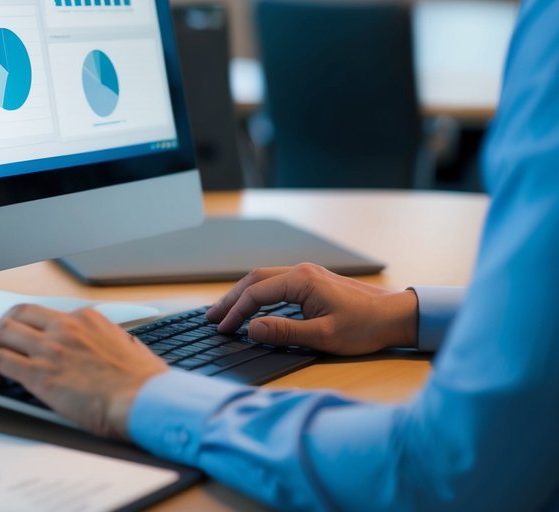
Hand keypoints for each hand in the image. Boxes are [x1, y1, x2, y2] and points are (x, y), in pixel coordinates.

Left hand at [0, 304, 167, 438]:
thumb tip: (115, 349)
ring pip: (2, 331)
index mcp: (88, 319)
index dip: (29, 327)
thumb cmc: (145, 385)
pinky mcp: (40, 374)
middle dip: (1, 328)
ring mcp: (51, 348)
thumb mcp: (130, 349)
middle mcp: (66, 327)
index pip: (46, 313)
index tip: (24, 341)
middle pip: (17, 313)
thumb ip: (113, 344)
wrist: (147, 402)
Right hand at [207, 263, 418, 354]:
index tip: (222, 329)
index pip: (256, 293)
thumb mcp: (323, 336)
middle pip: (254, 280)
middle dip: (230, 299)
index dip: (236, 312)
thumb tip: (251, 329)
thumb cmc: (365, 328)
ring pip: (263, 280)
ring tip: (224, 312)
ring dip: (242, 295)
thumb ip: (284, 332)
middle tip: (211, 317)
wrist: (397, 315)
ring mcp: (307, 275)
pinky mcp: (313, 282)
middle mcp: (300, 271)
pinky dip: (258, 295)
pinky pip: (276, 284)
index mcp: (301, 280)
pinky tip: (252, 307)